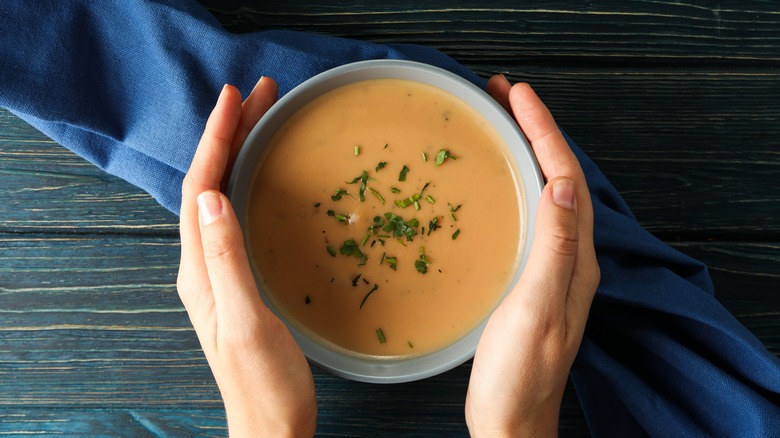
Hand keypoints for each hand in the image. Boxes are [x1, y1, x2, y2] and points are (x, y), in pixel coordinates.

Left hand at [177, 77, 316, 436]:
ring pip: (222, 195)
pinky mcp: (239, 280)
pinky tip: (263, 175)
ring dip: (238, 153)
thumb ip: (227, 261)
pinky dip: (248, 182)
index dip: (216, 140)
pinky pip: (237, 215)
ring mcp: (220, 272)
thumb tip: (212, 197)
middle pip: (209, 184)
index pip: (200, 189)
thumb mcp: (247, 321)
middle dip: (230, 135)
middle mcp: (203, 265)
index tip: (236, 100)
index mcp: (199, 270)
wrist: (271, 426)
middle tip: (259, 95)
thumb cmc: (264, 384)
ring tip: (261, 120)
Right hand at [465, 76, 599, 435]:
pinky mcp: (531, 279)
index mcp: (575, 258)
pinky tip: (495, 183)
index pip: (565, 177)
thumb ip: (553, 247)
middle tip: (502, 95)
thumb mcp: (536, 307)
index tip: (518, 94)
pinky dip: (515, 185)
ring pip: (544, 192)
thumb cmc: (520, 374)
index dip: (544, 131)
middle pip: (558, 177)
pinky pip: (528, 214)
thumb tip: (561, 183)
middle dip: (535, 131)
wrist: (512, 420)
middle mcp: (569, 257)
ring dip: (525, 153)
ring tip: (499, 124)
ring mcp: (551, 268)